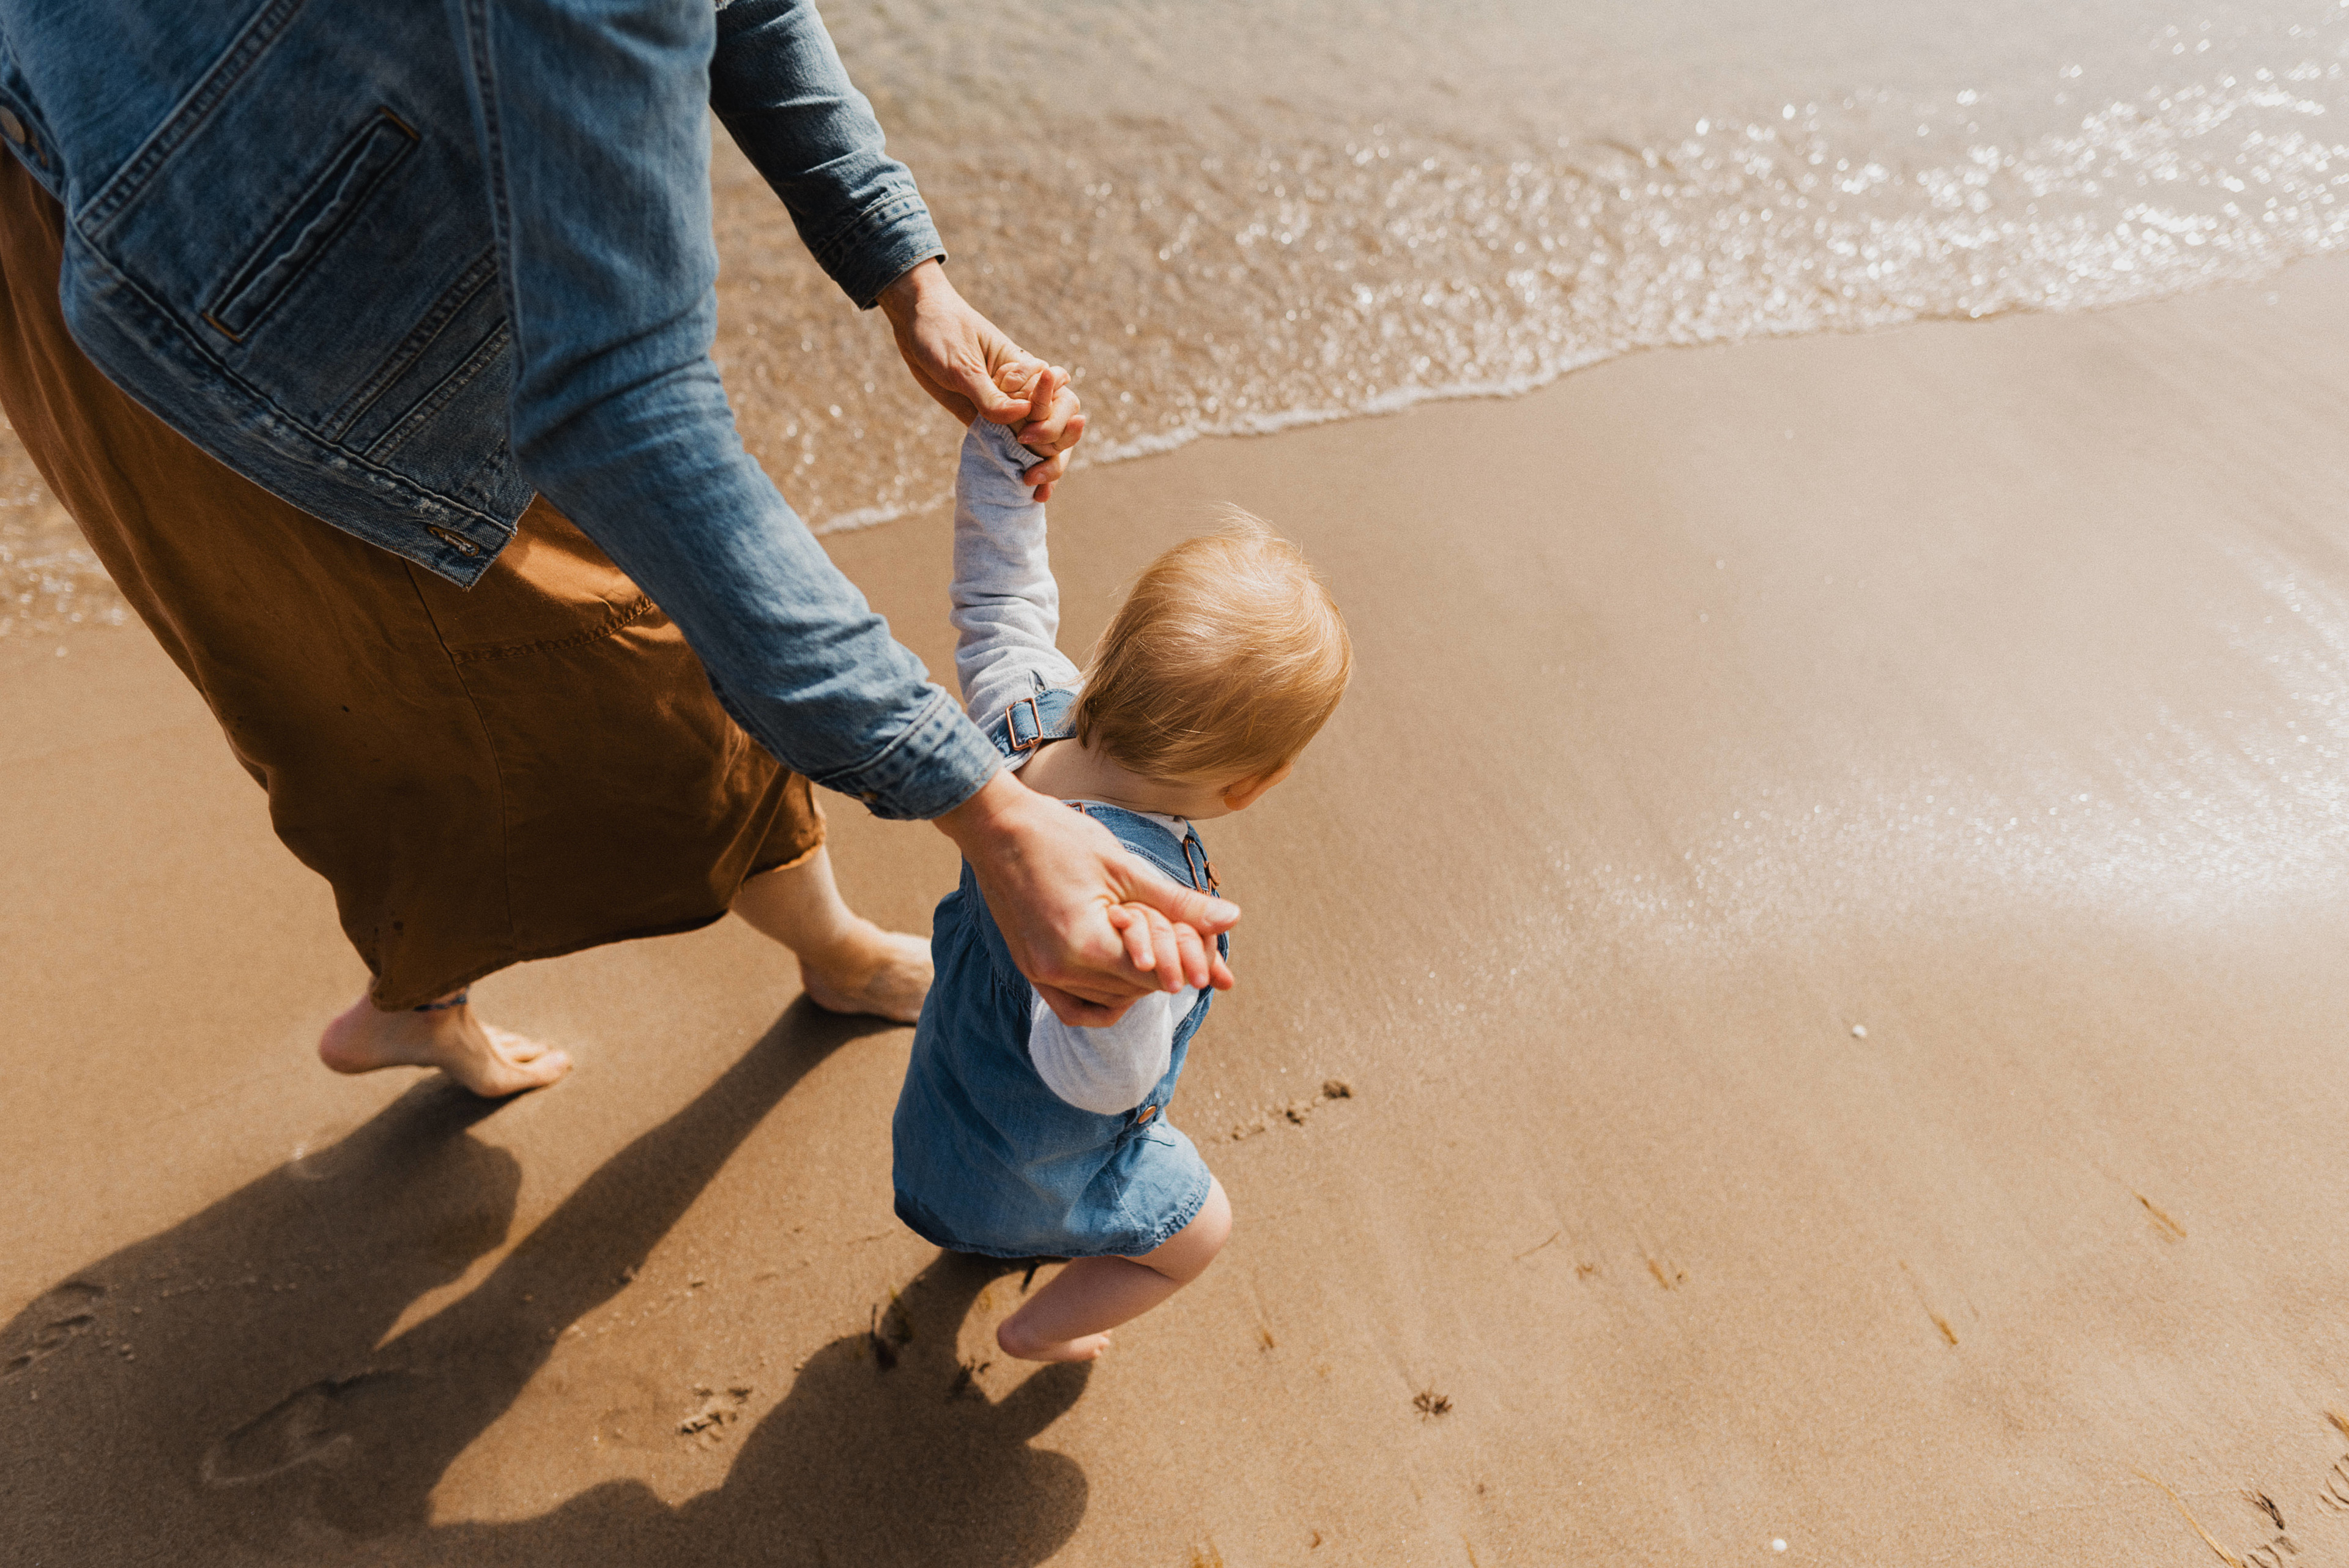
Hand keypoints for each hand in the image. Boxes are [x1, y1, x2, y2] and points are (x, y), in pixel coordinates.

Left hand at [877, 259, 1085, 498]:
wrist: (914, 320)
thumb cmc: (941, 330)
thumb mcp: (961, 364)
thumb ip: (989, 395)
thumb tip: (1020, 419)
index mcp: (1026, 369)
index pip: (1058, 400)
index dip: (1051, 422)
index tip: (1026, 433)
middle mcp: (1022, 389)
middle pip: (1059, 422)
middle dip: (1054, 446)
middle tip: (1031, 469)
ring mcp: (1005, 406)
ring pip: (1039, 439)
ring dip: (1046, 465)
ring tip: (1037, 491)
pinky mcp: (984, 419)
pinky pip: (1009, 446)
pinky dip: (1021, 467)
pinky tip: (1029, 492)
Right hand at [934, 770, 1238, 1024]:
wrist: (996, 826)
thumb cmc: (1060, 837)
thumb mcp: (1125, 867)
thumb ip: (1177, 903)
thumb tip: (1232, 919)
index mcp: (1083, 943)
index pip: (1153, 975)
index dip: (1188, 964)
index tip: (1211, 955)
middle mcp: (1058, 969)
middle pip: (1134, 991)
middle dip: (1168, 970)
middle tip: (1189, 944)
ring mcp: (1039, 973)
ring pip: (1108, 1001)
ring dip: (1137, 982)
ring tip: (1156, 949)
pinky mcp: (1029, 969)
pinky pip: (1073, 1008)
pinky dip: (1102, 1001)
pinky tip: (1123, 981)